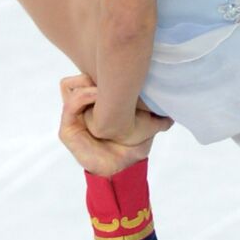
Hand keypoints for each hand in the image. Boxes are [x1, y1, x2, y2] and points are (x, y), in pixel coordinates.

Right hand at [57, 75, 171, 176]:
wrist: (121, 170)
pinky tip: (98, 94)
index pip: (89, 75)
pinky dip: (83, 96)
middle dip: (92, 71)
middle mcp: (82, 107)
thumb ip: (156, 116)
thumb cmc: (131, 148)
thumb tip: (172, 111)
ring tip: (103, 85)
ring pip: (68, 86)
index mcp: (95, 103)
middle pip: (77, 77)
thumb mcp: (146, 126)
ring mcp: (72, 117)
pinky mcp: (67, 130)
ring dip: (87, 82)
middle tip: (110, 73)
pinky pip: (70, 105)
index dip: (100, 69)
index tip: (120, 69)